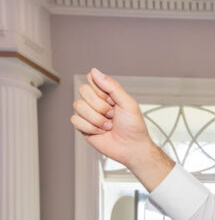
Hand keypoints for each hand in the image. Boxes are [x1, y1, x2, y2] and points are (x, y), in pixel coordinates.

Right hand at [70, 69, 171, 188]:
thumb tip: (94, 71)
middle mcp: (95, 102)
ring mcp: (88, 114)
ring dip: (97, 119)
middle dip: (100, 106)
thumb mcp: (128, 103)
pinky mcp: (82, 126)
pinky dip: (91, 128)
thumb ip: (112, 86)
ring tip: (108, 126)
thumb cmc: (134, 126)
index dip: (101, 90)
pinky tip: (101, 132)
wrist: (132, 148)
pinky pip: (75, 120)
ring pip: (78, 106)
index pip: (91, 80)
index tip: (113, 100)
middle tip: (112, 115)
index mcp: (106, 94)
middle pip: (83, 91)